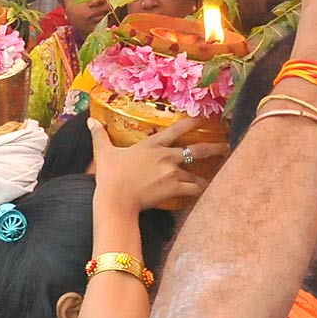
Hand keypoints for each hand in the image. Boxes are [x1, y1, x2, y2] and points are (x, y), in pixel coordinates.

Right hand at [90, 117, 224, 210]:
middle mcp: (167, 156)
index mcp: (153, 144)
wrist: (116, 198)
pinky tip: (204, 194)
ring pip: (198, 174)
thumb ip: (100, 136)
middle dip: (215, 148)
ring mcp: (172, 173)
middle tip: (226, 147)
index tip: (203, 119)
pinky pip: (193, 190)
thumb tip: (90, 121)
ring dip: (207, 176)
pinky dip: (199, 192)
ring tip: (216, 178)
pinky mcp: (174, 189)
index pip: (177, 129)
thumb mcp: (104, 153)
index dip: (192, 122)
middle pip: (198, 150)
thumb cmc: (110, 175)